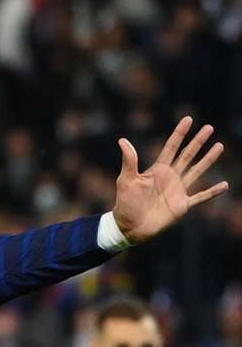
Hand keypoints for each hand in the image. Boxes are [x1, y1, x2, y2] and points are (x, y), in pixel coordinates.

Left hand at [112, 116, 227, 243]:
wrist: (129, 227)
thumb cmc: (125, 204)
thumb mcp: (126, 180)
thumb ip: (129, 161)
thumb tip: (122, 140)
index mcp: (157, 170)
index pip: (171, 147)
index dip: (179, 134)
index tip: (189, 119)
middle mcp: (170, 177)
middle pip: (187, 155)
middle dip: (198, 142)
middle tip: (209, 127)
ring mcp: (178, 190)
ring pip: (197, 171)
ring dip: (208, 159)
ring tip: (219, 146)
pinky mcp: (182, 205)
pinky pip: (201, 197)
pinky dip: (212, 192)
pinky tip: (224, 185)